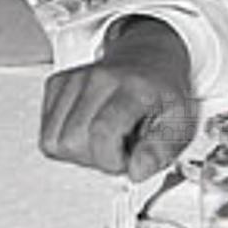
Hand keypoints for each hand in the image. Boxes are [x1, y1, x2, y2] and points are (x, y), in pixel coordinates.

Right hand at [38, 20, 196, 181]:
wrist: (150, 56)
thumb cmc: (163, 91)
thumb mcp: (181, 122)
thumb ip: (162, 150)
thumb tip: (138, 171)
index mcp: (132, 88)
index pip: (101, 133)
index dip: (111, 160)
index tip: (128, 159)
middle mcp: (99, 79)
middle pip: (72, 141)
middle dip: (95, 158)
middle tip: (118, 147)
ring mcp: (75, 79)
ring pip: (53, 140)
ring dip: (78, 150)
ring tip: (103, 139)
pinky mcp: (57, 83)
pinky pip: (46, 130)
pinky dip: (64, 139)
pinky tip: (88, 130)